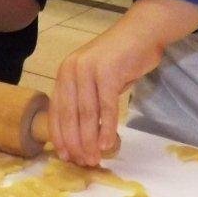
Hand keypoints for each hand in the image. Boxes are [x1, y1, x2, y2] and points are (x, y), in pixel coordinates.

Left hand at [48, 0, 197, 165]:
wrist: (140, 34)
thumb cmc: (119, 60)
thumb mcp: (95, 79)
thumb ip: (86, 100)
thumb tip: (82, 136)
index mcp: (65, 72)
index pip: (57, 109)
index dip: (60, 134)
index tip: (65, 155)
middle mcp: (71, 70)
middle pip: (69, 113)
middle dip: (75, 141)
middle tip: (82, 162)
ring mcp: (88, 69)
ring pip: (86, 113)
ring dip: (89, 139)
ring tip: (94, 158)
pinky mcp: (108, 72)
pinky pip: (106, 106)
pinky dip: (106, 127)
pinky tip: (108, 144)